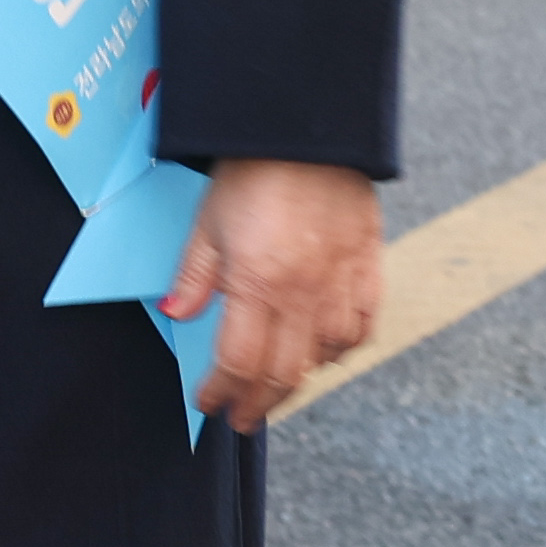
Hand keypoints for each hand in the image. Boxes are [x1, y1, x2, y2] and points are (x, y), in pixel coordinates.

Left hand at [161, 158, 383, 428]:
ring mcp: (341, 283)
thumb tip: (176, 315)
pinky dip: (342, 348)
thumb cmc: (252, 170)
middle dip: (258, 403)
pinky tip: (325, 351)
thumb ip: (194, 275)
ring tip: (277, 386)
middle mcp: (304, 293)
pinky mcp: (369, 267)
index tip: (209, 402)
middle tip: (243, 417)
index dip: (222, 392)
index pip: (239, 362)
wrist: (308, 129)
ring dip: (299, 379)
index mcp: (259, 283)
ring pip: (326, 357)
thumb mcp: (207, 221)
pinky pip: (361, 327)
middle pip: (284, 374)